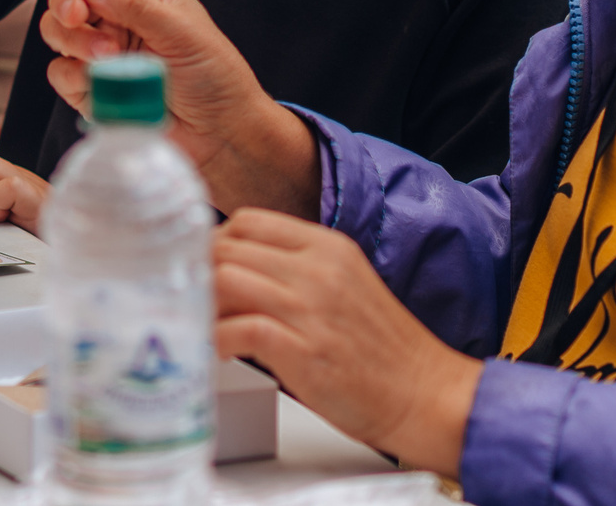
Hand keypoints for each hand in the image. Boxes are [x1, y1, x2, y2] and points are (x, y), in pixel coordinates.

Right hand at [39, 0, 320, 219]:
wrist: (220, 135)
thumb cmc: (215, 75)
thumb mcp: (181, 31)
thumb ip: (134, 4)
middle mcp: (119, 13)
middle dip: (67, 2)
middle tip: (78, 15)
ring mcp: (102, 50)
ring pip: (58, 30)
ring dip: (75, 41)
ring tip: (108, 56)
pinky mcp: (90, 86)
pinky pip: (60, 72)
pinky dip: (75, 76)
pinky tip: (102, 83)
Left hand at [214, 208, 481, 475]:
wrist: (424, 392)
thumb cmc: (382, 350)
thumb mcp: (344, 287)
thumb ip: (297, 273)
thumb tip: (238, 277)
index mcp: (327, 248)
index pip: (249, 222)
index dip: (216, 243)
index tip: (204, 268)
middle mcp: (317, 270)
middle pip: (228, 248)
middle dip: (199, 274)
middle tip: (191, 302)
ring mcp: (310, 308)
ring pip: (225, 280)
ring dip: (202, 306)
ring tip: (201, 328)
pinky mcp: (303, 350)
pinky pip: (239, 329)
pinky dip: (217, 340)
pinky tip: (219, 354)